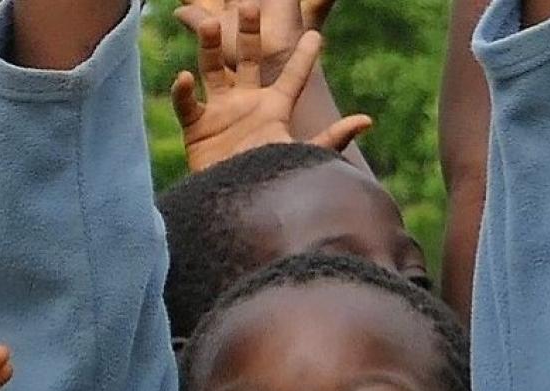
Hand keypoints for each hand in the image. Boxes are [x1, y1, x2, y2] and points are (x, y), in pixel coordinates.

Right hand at [172, 2, 369, 172]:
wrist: (237, 210)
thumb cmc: (271, 183)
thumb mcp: (302, 156)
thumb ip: (332, 138)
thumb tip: (367, 120)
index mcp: (274, 109)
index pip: (292, 76)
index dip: (305, 57)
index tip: (316, 35)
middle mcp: (246, 105)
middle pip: (246, 59)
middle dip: (248, 33)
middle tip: (250, 5)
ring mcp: (220, 114)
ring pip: (211, 70)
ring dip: (209, 48)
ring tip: (209, 24)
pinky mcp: (196, 129)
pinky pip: (186, 104)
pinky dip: (182, 92)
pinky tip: (183, 77)